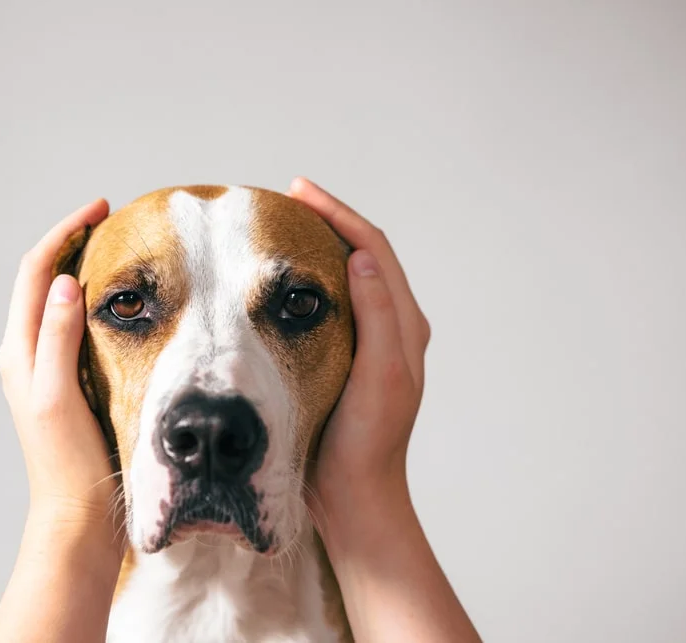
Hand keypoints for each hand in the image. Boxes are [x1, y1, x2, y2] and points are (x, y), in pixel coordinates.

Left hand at [0, 198, 117, 537]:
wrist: (75, 515)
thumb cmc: (68, 462)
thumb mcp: (60, 396)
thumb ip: (58, 338)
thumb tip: (64, 282)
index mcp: (19, 352)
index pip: (36, 272)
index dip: (65, 233)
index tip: (101, 209)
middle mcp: (24, 354)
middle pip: (41, 280)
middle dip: (71, 242)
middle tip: (110, 221)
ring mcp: (42, 368)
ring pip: (55, 301)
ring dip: (79, 268)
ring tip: (114, 250)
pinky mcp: (62, 382)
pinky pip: (70, 325)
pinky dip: (89, 301)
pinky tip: (118, 304)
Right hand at [291, 178, 478, 642]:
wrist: (355, 495)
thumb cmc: (367, 441)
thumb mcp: (380, 376)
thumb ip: (379, 316)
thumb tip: (360, 258)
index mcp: (404, 325)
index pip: (372, 249)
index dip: (339, 214)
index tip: (299, 191)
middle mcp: (392, 327)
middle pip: (362, 254)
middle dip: (328, 221)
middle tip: (287, 198)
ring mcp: (369, 342)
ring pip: (346, 277)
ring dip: (319, 246)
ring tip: (283, 228)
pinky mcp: (346, 358)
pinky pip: (329, 304)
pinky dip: (309, 281)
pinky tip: (281, 282)